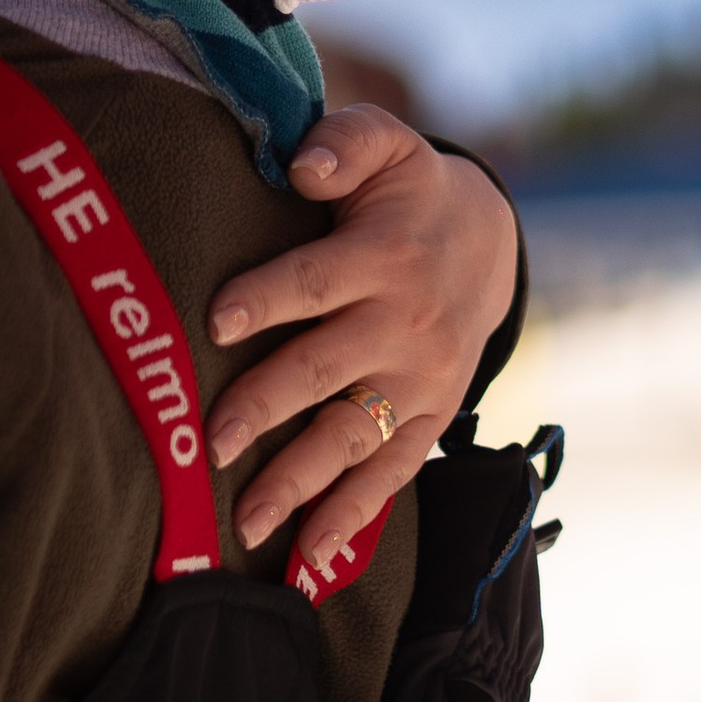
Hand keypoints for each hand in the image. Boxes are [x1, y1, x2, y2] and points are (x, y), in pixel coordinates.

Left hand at [203, 112, 519, 573]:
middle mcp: (405, 324)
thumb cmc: (406, 189)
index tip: (215, 322)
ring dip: (299, 483)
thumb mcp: (385, 144)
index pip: (316, 281)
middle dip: (266, 408)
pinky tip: (309, 559)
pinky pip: (390, 473)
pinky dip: (353, 519)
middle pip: (325, 370)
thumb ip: (344, 142)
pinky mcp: (429, 418)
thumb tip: (301, 163)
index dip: (266, 299)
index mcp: (383, 255)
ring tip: (245, 522)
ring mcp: (420, 381)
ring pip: (353, 437)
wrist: (490, 242)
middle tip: (209, 442)